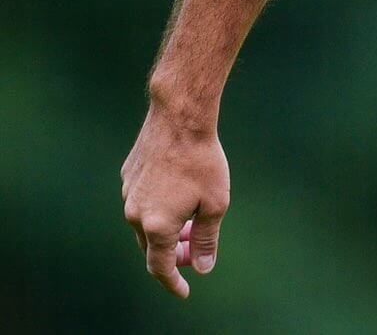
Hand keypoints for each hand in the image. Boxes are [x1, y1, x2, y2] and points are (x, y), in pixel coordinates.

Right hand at [120, 101, 229, 298]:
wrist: (180, 118)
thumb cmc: (203, 161)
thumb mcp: (215, 204)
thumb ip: (206, 239)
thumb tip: (202, 267)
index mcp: (155, 226)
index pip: (159, 267)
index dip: (172, 282)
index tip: (184, 291)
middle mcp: (134, 214)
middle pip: (151, 247)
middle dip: (173, 254)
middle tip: (195, 249)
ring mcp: (127, 194)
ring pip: (144, 224)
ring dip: (165, 230)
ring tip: (190, 222)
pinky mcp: (128, 176)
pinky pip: (141, 201)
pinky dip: (158, 208)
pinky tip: (177, 194)